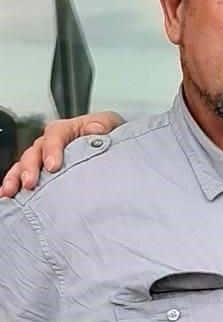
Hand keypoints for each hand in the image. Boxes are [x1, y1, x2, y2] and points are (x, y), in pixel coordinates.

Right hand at [0, 111, 123, 197]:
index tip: (53, 166)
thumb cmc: (109, 135)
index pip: (55, 134)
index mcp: (67, 129)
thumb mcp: (111, 125)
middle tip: (31, 182)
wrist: (113, 150)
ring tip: (11, 191)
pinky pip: (22, 177)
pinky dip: (14, 186)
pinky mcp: (41, 173)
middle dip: (30, 167)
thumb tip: (95, 129)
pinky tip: (8, 197)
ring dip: (16, 178)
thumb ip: (104, 124)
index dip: (52, 149)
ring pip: (24, 165)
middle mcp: (51, 143)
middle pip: (34, 151)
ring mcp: (43, 158)